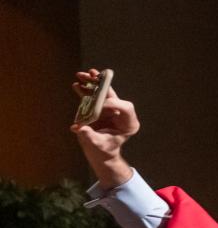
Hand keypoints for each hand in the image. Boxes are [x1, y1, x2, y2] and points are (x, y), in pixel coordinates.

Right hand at [69, 70, 138, 186]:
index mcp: (129, 124)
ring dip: (92, 84)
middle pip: (113, 96)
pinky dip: (86, 90)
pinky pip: (94, 97)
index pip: (125, 108)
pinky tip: (77, 84)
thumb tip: (79, 128)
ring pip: (103, 93)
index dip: (112, 103)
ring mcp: (111, 110)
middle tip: (92, 74)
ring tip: (82, 75)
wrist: (100, 152)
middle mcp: (121, 114)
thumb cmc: (103, 150)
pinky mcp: (101, 108)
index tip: (97, 104)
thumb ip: (90, 136)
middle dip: (102, 85)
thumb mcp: (97, 145)